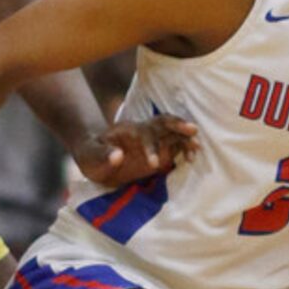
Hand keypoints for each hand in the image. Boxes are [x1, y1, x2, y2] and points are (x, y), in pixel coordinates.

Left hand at [73, 112, 199, 186]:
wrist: (96, 156)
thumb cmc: (91, 155)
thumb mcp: (91, 156)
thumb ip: (103, 155)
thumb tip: (117, 156)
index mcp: (128, 131)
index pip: (144, 134)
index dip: (150, 148)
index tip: (153, 164)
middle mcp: (143, 133)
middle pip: (164, 123)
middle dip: (178, 125)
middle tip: (193, 131)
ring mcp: (152, 142)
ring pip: (173, 134)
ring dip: (185, 138)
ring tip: (197, 149)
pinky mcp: (158, 152)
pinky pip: (174, 147)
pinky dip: (184, 150)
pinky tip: (191, 158)